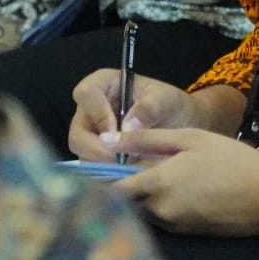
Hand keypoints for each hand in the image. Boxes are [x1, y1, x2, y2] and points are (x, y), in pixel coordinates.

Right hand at [69, 69, 199, 161]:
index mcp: (104, 84)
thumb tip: (127, 127)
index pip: (86, 93)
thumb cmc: (169, 105)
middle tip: (119, 160)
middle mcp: (91, 110)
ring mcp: (92, 135)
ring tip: (130, 168)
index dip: (97, 113)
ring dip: (103, 164)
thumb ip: (149, 107)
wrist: (180, 126)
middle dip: (96, 149)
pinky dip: (108, 173)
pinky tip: (127, 175)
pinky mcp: (98, 155)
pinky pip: (94, 168)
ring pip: (83, 154)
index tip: (115, 130)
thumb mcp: (166, 100)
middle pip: (78, 131)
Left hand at [114, 128, 258, 236]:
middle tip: (142, 167)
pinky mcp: (186, 235)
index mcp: (157, 183)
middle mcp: (159, 210)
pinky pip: (163, 219)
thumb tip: (107, 139)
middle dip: (127, 187)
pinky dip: (165, 206)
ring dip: (147, 196)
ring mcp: (173, 226)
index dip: (100, 181)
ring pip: (145, 211)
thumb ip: (146, 138)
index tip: (97, 171)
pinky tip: (188, 191)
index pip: (111, 189)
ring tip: (172, 177)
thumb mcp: (190, 138)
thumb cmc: (231, 159)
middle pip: (126, 202)